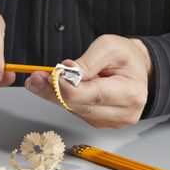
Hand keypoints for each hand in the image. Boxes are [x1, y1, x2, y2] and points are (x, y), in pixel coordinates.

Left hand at [24, 34, 152, 128]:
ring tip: (39, 79)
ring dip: (53, 95)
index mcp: (131, 93)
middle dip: (53, 91)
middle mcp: (123, 113)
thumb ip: (88, 61)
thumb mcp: (109, 47)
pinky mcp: (98, 122)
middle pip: (79, 106)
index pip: (93, 95)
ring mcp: (110, 121)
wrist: (135, 68)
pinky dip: (61, 98)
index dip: (68, 88)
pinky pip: (75, 111)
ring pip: (73, 110)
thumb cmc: (125, 57)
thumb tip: (67, 71)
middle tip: (34, 78)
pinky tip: (53, 86)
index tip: (51, 75)